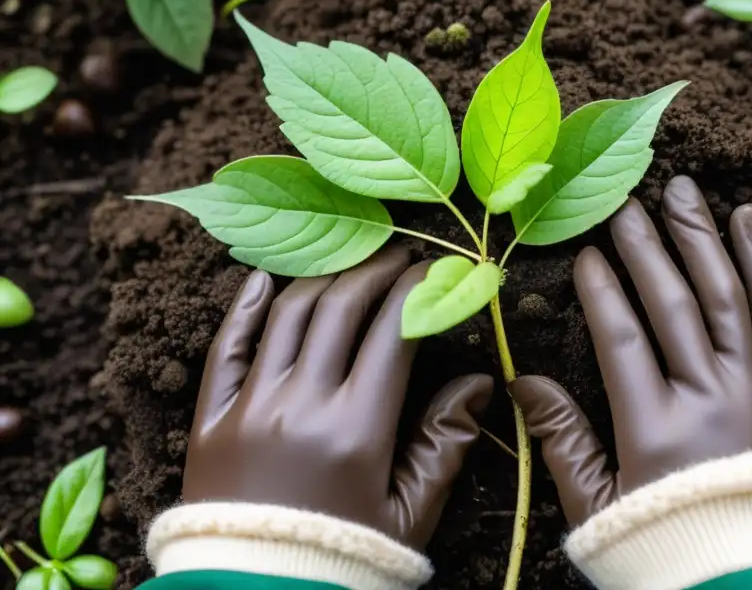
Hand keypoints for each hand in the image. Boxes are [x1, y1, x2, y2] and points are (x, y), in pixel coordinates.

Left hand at [182, 248, 493, 549]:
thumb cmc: (347, 560)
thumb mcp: (412, 513)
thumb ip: (445, 443)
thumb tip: (478, 381)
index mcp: (356, 428)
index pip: (393, 330)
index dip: (419, 289)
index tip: (437, 269)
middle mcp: (300, 405)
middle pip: (341, 306)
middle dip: (376, 269)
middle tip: (399, 254)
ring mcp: (249, 408)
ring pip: (287, 314)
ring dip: (323, 277)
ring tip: (350, 264)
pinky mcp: (210, 420)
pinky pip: (225, 348)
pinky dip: (245, 306)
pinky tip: (265, 279)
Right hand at [509, 175, 751, 525]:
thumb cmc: (665, 546)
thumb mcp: (596, 506)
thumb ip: (561, 441)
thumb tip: (521, 382)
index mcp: (658, 426)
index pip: (623, 335)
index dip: (601, 288)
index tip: (585, 248)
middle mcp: (716, 399)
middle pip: (684, 304)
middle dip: (656, 245)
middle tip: (639, 199)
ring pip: (750, 305)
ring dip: (733, 247)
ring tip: (719, 202)